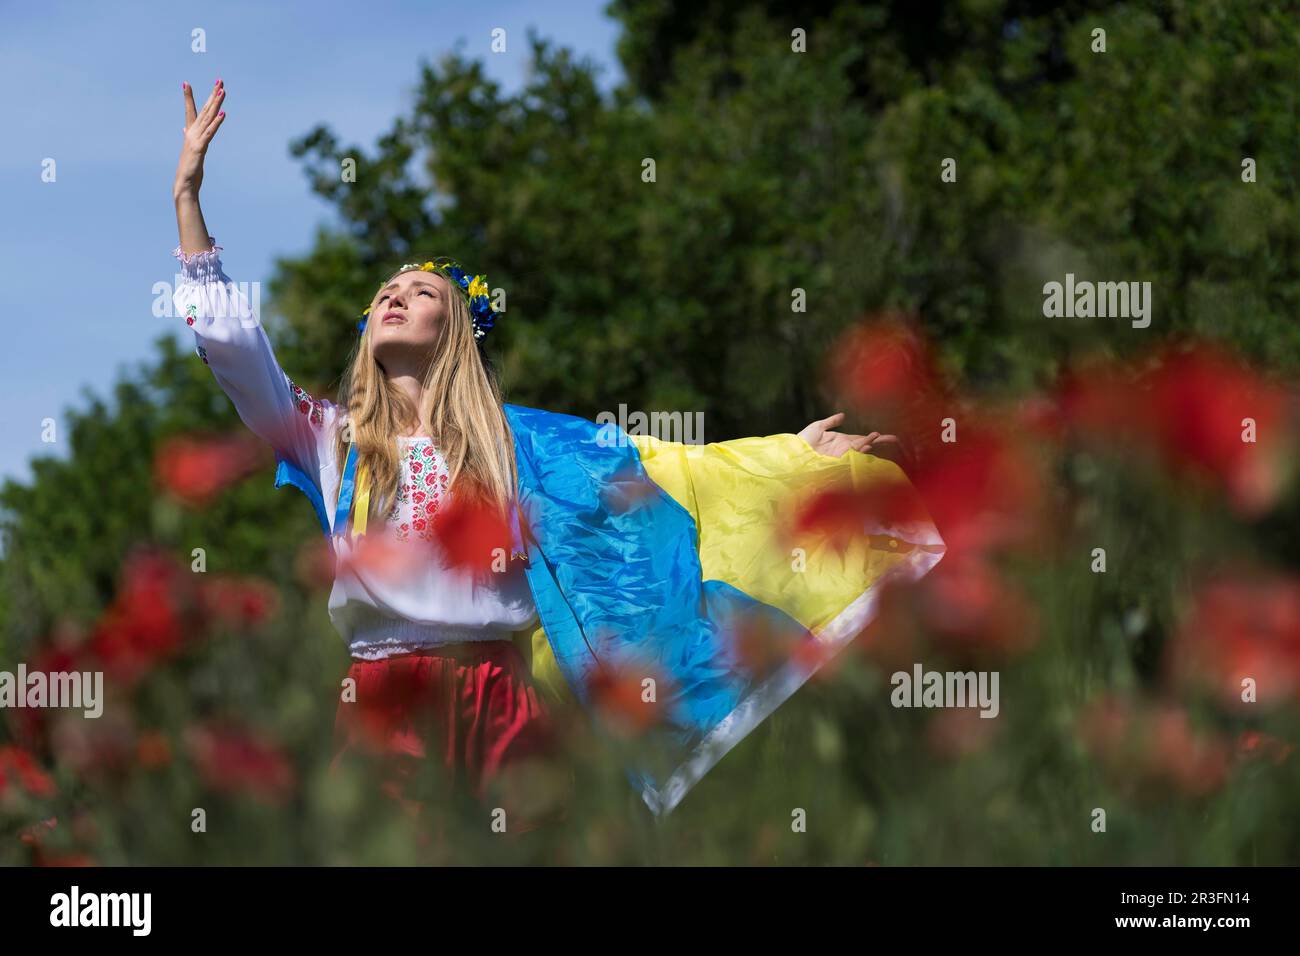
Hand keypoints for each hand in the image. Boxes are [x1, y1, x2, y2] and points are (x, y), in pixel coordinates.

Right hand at [173, 79, 225, 200]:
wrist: (184, 183)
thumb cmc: (189, 167)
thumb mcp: (192, 149)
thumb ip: (189, 136)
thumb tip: (184, 127)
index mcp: (191, 132)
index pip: (191, 111)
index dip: (189, 97)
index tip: (186, 82)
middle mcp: (192, 132)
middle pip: (205, 110)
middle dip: (212, 95)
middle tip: (219, 80)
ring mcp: (196, 139)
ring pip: (209, 118)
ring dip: (216, 104)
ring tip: (222, 91)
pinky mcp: (201, 148)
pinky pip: (211, 133)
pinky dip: (217, 123)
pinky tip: (223, 114)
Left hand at [797, 412, 897, 457]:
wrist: (793, 451)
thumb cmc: (802, 440)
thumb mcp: (818, 427)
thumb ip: (831, 421)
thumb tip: (843, 415)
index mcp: (841, 440)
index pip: (861, 438)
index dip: (873, 437)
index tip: (885, 435)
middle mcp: (844, 448)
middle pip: (866, 444)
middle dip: (879, 441)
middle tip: (895, 439)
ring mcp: (841, 454)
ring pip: (860, 448)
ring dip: (869, 442)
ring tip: (878, 436)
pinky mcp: (836, 459)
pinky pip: (851, 454)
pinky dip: (859, 449)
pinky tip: (867, 444)